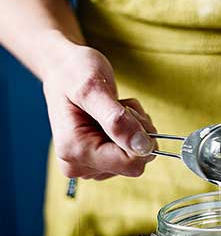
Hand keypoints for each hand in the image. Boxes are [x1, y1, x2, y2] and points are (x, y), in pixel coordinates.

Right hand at [42, 37, 156, 179]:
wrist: (63, 69)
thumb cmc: (74, 73)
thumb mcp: (95, 88)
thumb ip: (117, 120)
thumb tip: (143, 147)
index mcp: (75, 151)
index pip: (130, 164)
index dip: (141, 138)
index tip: (127, 111)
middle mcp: (79, 166)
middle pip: (135, 163)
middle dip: (137, 132)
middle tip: (120, 107)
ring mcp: (89, 166)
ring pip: (136, 158)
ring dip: (135, 131)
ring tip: (114, 109)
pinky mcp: (99, 162)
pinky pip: (131, 155)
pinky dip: (131, 134)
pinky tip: (115, 117)